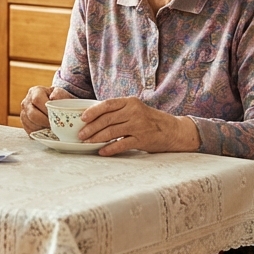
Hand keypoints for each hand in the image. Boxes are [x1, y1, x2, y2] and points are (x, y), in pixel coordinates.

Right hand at [19, 85, 74, 132]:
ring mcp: (23, 113)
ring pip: (30, 124)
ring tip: (52, 129)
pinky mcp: (24, 124)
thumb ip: (59, 94)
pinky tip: (48, 131)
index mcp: (35, 91)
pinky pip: (30, 131)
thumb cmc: (58, 98)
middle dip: (45, 122)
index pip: (37, 100)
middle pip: (32, 114)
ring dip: (43, 129)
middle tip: (55, 125)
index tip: (56, 116)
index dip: (46, 110)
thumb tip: (53, 98)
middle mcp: (26, 102)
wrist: (53, 103)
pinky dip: (40, 133)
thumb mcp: (61, 93)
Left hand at [78, 97, 200, 155]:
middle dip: (91, 128)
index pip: (108, 104)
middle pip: (107, 119)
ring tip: (87, 142)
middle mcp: (134, 112)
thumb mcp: (135, 109)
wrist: (172, 130)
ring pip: (112, 132)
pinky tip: (102, 151)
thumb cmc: (149, 120)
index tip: (82, 118)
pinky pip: (122, 144)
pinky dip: (110, 148)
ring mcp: (139, 126)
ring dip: (97, 138)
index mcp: (130, 102)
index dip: (93, 111)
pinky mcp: (143, 140)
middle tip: (81, 134)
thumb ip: (118, 111)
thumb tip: (93, 117)